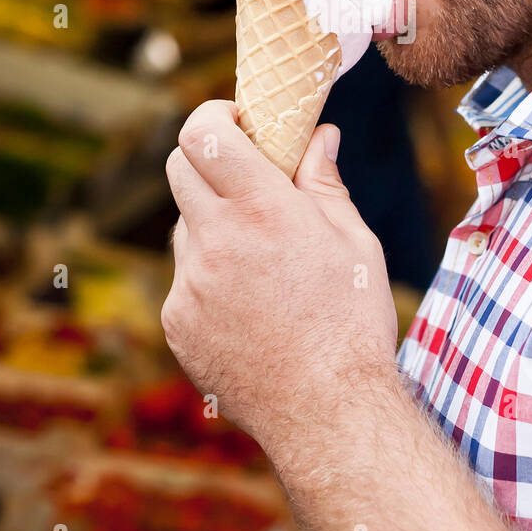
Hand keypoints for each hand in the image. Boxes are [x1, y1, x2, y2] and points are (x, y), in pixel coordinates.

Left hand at [162, 100, 397, 451]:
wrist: (328, 414)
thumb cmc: (353, 324)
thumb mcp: (354, 244)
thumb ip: (324, 183)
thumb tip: (319, 135)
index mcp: (263, 211)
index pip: (204, 133)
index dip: (214, 116)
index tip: (237, 121)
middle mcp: (216, 241)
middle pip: (179, 167)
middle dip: (209, 159)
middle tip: (244, 175)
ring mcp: (188, 285)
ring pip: (185, 227)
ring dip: (213, 224)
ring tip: (263, 262)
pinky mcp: (177, 323)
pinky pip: (185, 280)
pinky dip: (210, 278)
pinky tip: (252, 308)